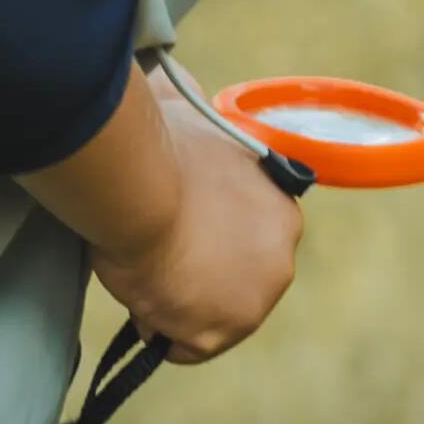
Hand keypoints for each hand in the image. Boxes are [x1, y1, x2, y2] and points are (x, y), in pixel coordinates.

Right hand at [79, 66, 302, 363]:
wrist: (142, 188)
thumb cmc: (161, 148)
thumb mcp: (192, 117)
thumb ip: (200, 115)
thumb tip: (183, 79)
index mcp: (281, 210)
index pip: (247, 237)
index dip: (209, 235)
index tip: (180, 225)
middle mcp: (281, 259)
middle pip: (232, 279)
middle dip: (197, 271)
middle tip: (158, 248)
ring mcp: (255, 302)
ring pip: (209, 313)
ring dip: (178, 300)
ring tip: (146, 267)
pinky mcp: (221, 333)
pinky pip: (186, 344)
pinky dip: (162, 327)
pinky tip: (143, 295)